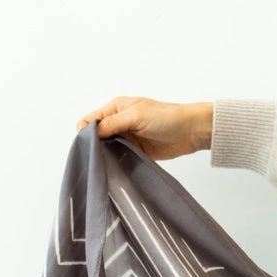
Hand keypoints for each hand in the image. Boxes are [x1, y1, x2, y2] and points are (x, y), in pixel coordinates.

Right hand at [75, 97, 212, 159]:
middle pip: (96, 136)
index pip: (90, 120)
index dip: (86, 133)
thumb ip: (112, 124)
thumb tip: (91, 132)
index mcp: (115, 108)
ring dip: (106, 155)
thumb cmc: (165, 117)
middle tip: (98, 159)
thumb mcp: (135, 116)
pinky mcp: (135, 151)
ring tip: (107, 165)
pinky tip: (116, 168)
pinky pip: (120, 157)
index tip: (91, 146)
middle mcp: (118, 122)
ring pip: (107, 148)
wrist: (189, 132)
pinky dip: (117, 162)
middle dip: (95, 146)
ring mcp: (127, 138)